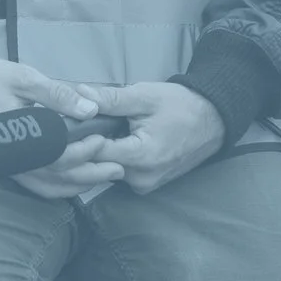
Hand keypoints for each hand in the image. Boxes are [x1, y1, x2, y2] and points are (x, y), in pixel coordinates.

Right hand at [0, 48, 122, 199]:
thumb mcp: (22, 77)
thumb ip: (56, 94)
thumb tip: (90, 110)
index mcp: (18, 135)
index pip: (58, 156)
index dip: (84, 152)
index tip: (103, 140)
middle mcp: (13, 157)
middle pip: (57, 177)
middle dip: (90, 174)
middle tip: (117, 169)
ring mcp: (8, 165)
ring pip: (47, 186)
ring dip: (77, 185)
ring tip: (102, 177)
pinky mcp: (6, 165)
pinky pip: (34, 185)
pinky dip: (57, 188)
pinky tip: (73, 183)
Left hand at [86, 82, 225, 193]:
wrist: (212, 120)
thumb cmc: (179, 106)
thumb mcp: (144, 96)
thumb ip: (111, 99)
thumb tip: (80, 95)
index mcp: (141, 158)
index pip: (93, 154)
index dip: (78, 137)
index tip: (69, 122)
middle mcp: (141, 179)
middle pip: (98, 164)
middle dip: (86, 144)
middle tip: (82, 122)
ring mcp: (145, 185)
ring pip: (107, 169)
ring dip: (99, 151)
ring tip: (99, 128)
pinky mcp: (148, 184)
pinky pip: (120, 171)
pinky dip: (113, 157)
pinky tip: (114, 139)